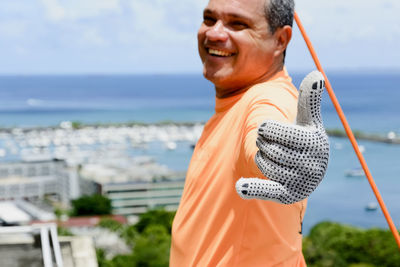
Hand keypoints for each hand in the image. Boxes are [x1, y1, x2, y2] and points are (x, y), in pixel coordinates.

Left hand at [236, 71, 329, 203]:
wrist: (307, 167)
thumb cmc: (304, 138)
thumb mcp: (308, 120)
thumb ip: (309, 100)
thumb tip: (316, 75)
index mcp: (316, 142)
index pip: (284, 134)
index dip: (268, 129)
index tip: (263, 127)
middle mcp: (313, 165)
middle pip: (271, 150)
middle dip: (263, 143)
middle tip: (266, 142)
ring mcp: (301, 182)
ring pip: (265, 165)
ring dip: (260, 157)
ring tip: (267, 154)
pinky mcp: (288, 195)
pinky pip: (268, 191)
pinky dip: (254, 189)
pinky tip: (240, 186)